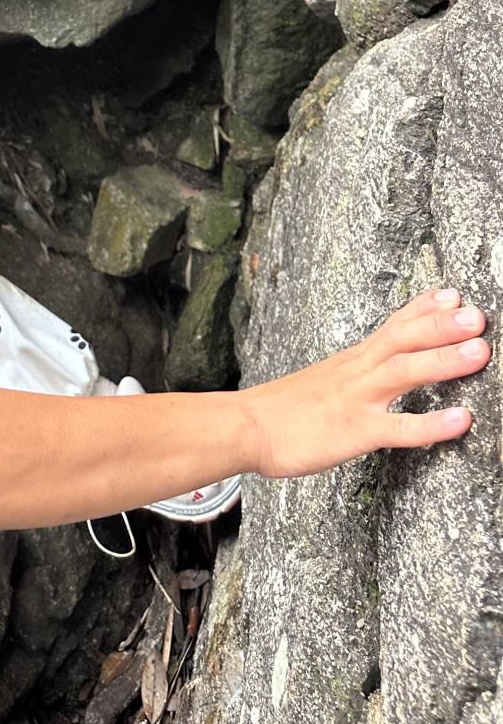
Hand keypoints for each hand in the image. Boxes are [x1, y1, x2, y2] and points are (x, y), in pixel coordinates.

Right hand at [242, 288, 488, 478]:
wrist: (245, 426)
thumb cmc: (280, 410)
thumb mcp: (319, 380)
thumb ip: (350, 375)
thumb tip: (372, 371)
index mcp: (350, 361)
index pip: (391, 325)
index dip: (422, 309)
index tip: (451, 293)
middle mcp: (356, 371)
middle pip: (402, 339)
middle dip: (441, 325)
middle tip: (476, 313)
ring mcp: (356, 399)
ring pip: (404, 372)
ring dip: (443, 359)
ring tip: (479, 350)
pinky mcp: (354, 431)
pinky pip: (399, 427)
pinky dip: (433, 423)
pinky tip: (462, 420)